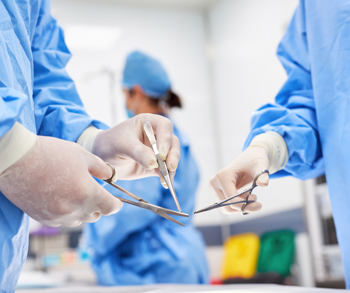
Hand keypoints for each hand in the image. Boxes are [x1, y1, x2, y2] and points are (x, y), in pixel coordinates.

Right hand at [0, 136, 122, 226]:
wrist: (16, 160)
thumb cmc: (52, 154)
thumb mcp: (83, 155)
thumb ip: (102, 168)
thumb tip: (112, 176)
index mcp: (87, 193)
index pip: (111, 208)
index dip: (116, 203)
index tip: (115, 199)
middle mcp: (74, 209)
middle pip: (96, 215)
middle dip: (98, 205)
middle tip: (92, 190)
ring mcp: (57, 216)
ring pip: (79, 220)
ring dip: (82, 210)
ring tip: (74, 192)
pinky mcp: (43, 219)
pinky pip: (63, 221)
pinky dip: (67, 212)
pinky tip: (60, 197)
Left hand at [92, 114, 179, 184]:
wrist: (102, 158)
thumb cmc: (110, 143)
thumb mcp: (122, 145)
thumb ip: (138, 152)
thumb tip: (154, 163)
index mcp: (148, 123)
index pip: (165, 126)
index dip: (166, 138)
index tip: (161, 153)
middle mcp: (156, 135)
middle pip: (172, 143)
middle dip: (173, 155)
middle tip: (170, 167)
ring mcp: (157, 151)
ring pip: (171, 157)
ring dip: (171, 168)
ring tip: (166, 178)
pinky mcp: (155, 166)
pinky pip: (165, 171)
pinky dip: (167, 177)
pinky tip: (165, 183)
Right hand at [209, 146, 269, 213]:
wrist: (250, 158)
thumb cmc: (255, 160)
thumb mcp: (261, 166)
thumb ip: (262, 175)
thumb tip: (264, 184)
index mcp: (223, 176)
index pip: (231, 200)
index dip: (246, 206)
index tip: (259, 205)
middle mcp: (215, 183)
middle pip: (227, 207)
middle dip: (243, 207)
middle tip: (255, 199)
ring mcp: (214, 188)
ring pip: (226, 208)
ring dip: (241, 206)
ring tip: (250, 194)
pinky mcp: (217, 191)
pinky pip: (227, 205)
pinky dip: (238, 204)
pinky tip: (245, 194)